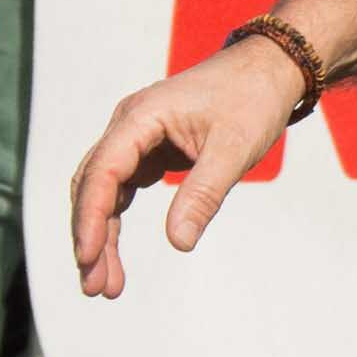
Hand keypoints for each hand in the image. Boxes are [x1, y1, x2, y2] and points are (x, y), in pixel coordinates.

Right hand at [68, 38, 314, 293]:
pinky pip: (120, 189)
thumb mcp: (233, 149)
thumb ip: (203, 194)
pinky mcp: (148, 149)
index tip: (88, 258)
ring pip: (103, 192)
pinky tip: (114, 254)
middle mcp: (128, 125)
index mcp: (140, 117)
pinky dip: (115, 221)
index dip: (91, 218)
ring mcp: (135, 137)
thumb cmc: (252, 100)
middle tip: (96, 288)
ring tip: (106, 285)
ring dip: (100, 235)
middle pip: (92, 186)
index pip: (102, 172)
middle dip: (90, 237)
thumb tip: (178, 243)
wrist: (269, 69)